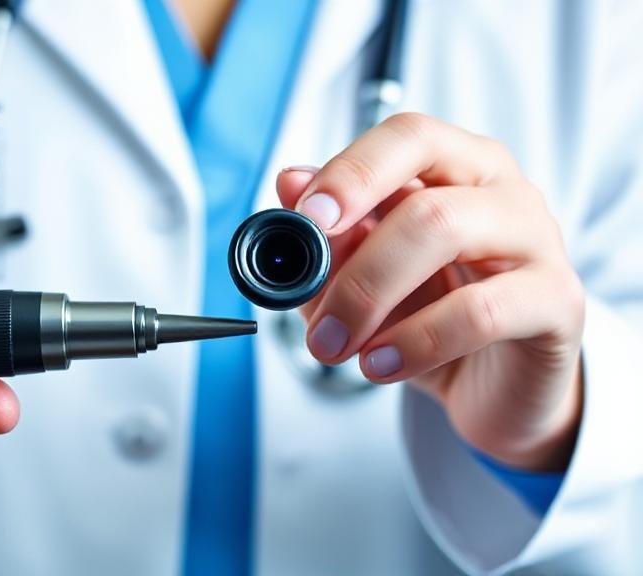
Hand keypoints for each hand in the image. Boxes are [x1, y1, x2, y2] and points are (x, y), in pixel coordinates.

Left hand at [277, 113, 583, 471]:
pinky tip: (380, 366)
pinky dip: (416, 342)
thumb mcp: (363, 276)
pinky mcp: (557, 300)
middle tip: (314, 321)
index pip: (407, 137)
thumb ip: (328, 236)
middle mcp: (501, 189)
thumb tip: (288, 182)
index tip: (306, 217)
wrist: (497, 385)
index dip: (352, 171)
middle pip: (422, 198)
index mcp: (454, 165)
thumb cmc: (429, 314)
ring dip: (372, 298)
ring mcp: (537, 239)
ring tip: (334, 348)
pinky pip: (481, 311)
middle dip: (352, 265)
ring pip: (446, 235)